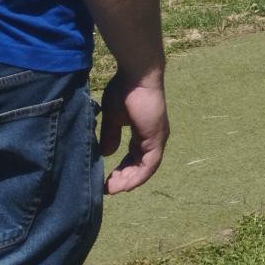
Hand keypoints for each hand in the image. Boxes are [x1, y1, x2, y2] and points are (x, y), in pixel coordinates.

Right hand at [99, 70, 168, 193]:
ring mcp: (157, 138)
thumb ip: (111, 135)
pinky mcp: (157, 138)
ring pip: (145, 169)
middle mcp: (153, 137)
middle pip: (139, 165)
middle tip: (107, 188)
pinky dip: (138, 177)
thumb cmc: (124, 90)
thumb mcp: (113, 117)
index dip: (121, 169)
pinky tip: (125, 186)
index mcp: (143, 132)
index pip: (133, 156)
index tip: (106, 179)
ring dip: (129, 181)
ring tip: (112, 190)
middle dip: (123, 178)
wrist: (136, 75)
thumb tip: (106, 153)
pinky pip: (150, 165)